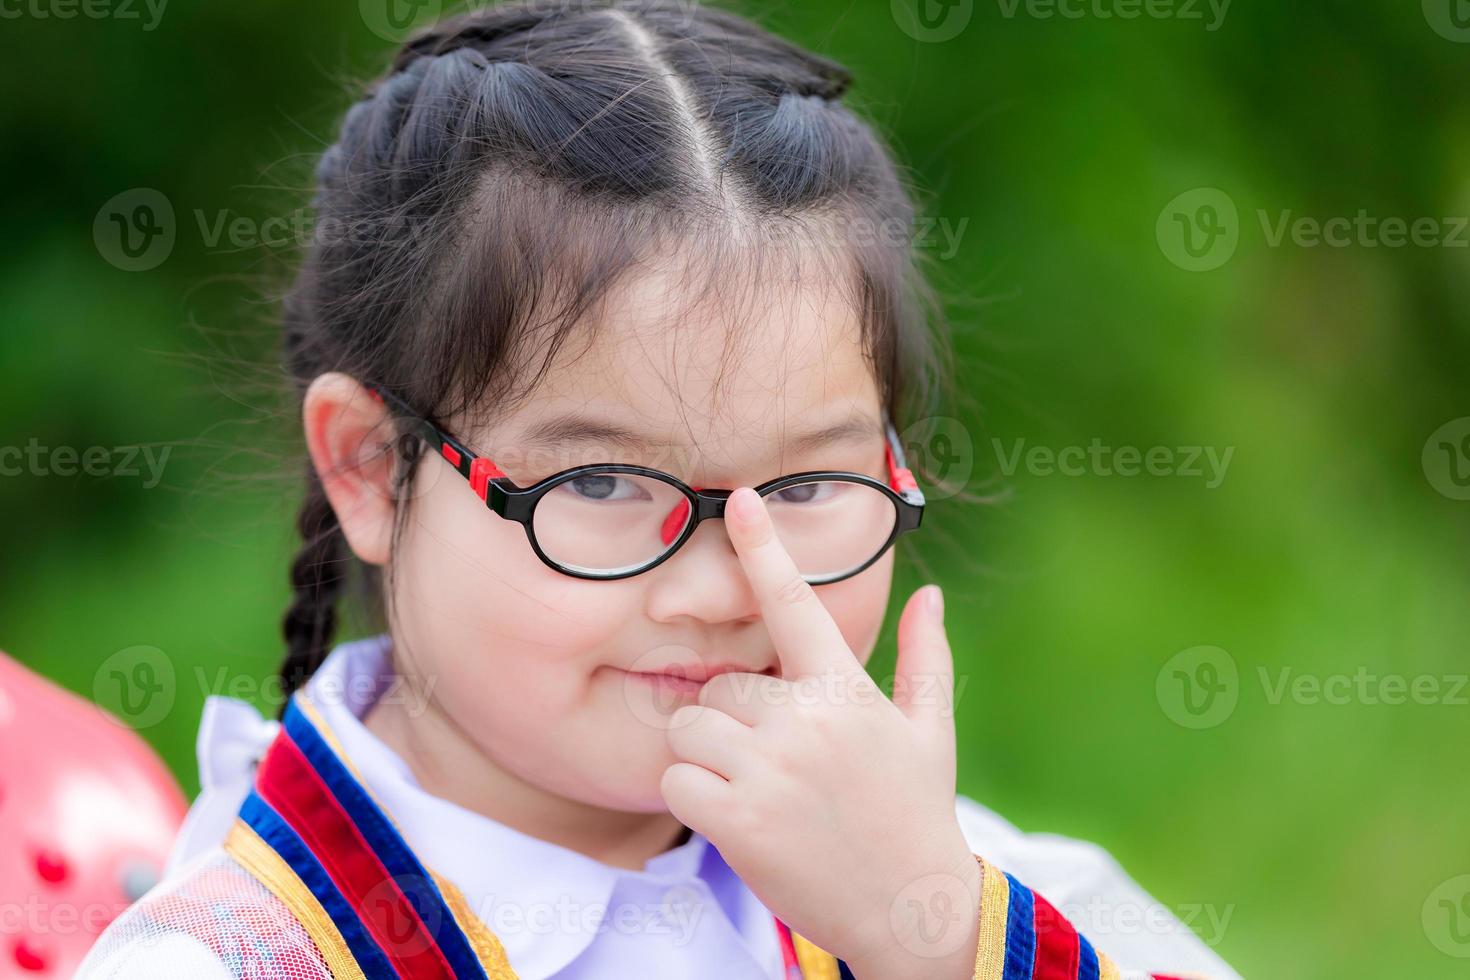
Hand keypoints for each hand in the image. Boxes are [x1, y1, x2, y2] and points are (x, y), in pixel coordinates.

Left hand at [659, 487, 981, 978]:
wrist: (911, 907)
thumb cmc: (915, 811)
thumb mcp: (928, 730)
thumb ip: (922, 657)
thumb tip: (930, 594)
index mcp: (846, 691)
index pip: (796, 605)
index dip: (765, 548)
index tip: (740, 501)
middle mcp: (806, 721)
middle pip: (719, 685)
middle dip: (732, 718)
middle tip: (773, 761)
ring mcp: (770, 770)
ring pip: (690, 726)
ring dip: (706, 756)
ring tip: (754, 788)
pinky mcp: (739, 819)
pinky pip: (677, 779)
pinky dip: (693, 797)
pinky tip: (736, 818)